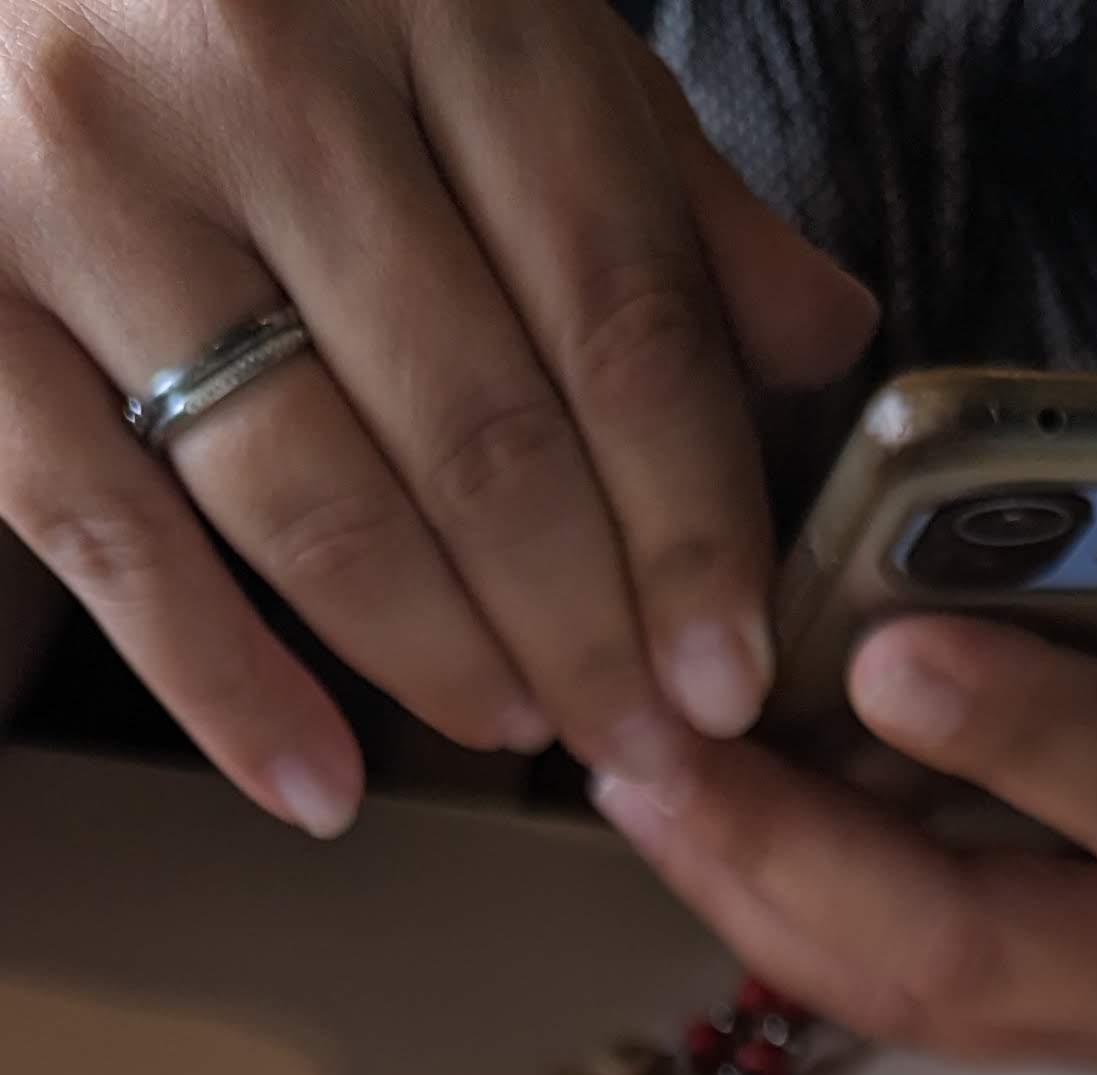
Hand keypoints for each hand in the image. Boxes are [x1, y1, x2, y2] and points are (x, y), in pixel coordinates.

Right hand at [0, 0, 874, 831]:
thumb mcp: (482, 8)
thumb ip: (647, 174)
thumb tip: (822, 343)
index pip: (616, 309)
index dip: (695, 521)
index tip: (735, 671)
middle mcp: (257, 61)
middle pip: (482, 431)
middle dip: (588, 628)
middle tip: (645, 743)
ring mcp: (88, 172)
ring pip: (313, 497)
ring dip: (440, 658)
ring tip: (521, 728)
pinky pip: (112, 534)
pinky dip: (225, 688)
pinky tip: (319, 788)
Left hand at [590, 524, 1096, 1074]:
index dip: (1030, 729)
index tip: (890, 651)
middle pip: (970, 951)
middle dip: (797, 850)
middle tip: (658, 748)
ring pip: (897, 994)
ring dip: (743, 888)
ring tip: (624, 770)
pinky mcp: (1037, 1031)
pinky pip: (876, 990)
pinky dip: (762, 904)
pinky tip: (673, 815)